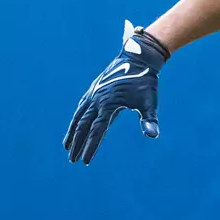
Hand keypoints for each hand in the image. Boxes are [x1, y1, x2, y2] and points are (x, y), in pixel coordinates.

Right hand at [65, 20, 168, 164]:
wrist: (138, 58)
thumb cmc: (145, 82)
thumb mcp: (149, 102)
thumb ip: (149, 120)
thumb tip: (153, 135)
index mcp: (109, 104)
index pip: (96, 130)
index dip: (90, 147)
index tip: (85, 161)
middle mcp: (97, 99)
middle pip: (83, 126)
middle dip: (77, 144)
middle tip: (72, 160)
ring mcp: (93, 94)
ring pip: (78, 117)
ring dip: (72, 132)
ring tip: (66, 147)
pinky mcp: (94, 90)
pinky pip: (81, 108)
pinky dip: (76, 119)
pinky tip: (74, 126)